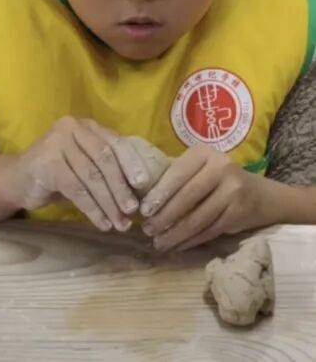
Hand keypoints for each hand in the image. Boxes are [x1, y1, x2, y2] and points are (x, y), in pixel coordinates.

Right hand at [3, 118, 140, 232]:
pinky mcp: (47, 163)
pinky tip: (101, 223)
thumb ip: (107, 170)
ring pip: (91, 176)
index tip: (144, 184)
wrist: (18, 179)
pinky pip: (76, 189)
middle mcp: (71, 127)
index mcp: (86, 125)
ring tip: (120, 224)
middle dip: (121, 187)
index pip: (114, 142)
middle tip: (133, 212)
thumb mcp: (85, 166)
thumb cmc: (59, 174)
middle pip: (104, 159)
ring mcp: (56, 142)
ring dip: (109, 204)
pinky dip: (92, 209)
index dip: (131, 163)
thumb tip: (141, 192)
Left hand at [138, 146, 269, 251]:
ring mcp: (233, 191)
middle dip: (165, 217)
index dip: (159, 194)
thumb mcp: (199, 167)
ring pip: (198, 217)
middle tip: (148, 231)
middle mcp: (221, 168)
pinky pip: (209, 230)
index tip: (144, 211)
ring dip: (176, 234)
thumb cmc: (218, 179)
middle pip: (187, 197)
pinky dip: (191, 240)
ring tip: (159, 243)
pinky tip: (178, 246)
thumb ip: (175, 173)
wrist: (260, 195)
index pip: (177, 174)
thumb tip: (140, 190)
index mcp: (204, 153)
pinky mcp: (239, 213)